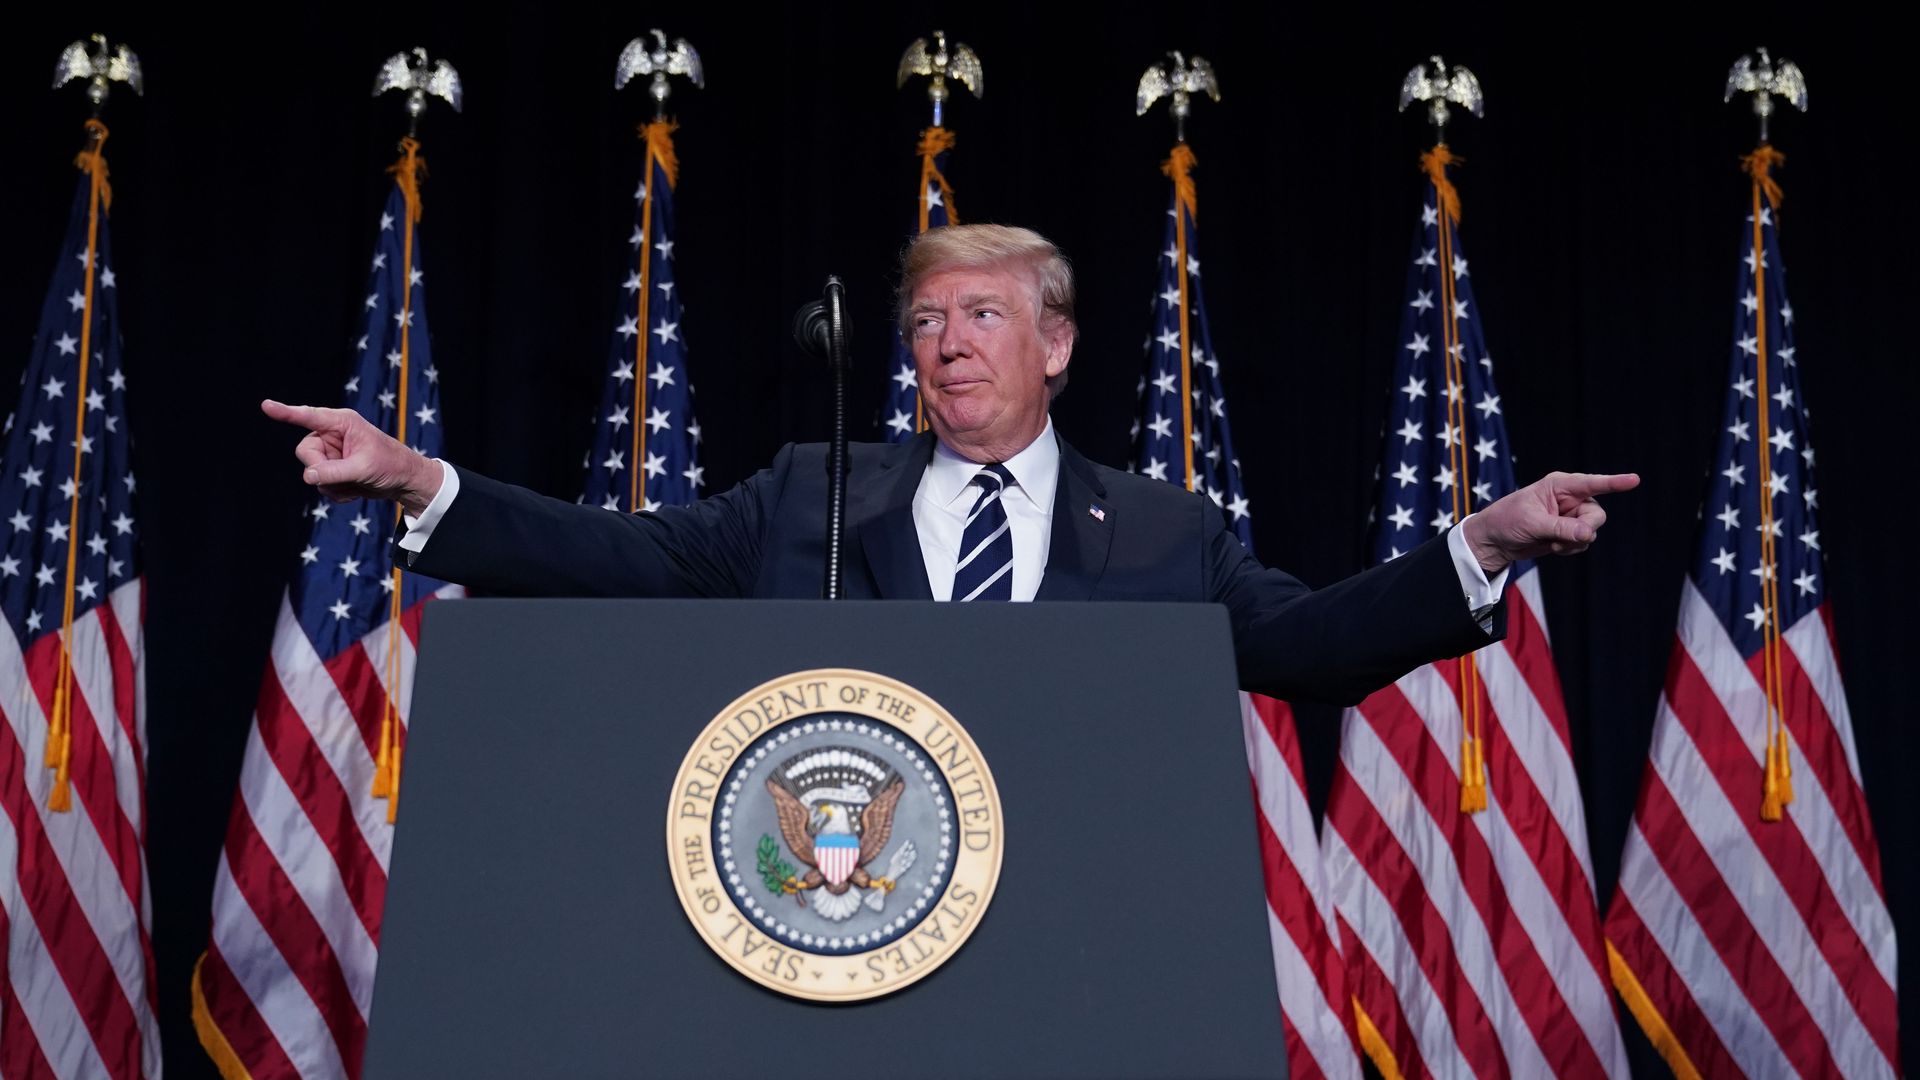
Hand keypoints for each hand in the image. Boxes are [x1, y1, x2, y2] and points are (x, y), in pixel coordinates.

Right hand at [261, 399, 443, 515]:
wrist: (404, 482)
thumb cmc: (390, 465)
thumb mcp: (363, 468)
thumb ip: (334, 472)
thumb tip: (308, 476)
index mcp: (342, 423)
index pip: (308, 416)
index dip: (286, 412)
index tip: (266, 406)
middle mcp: (332, 435)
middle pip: (305, 452)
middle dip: (321, 468)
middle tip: (345, 476)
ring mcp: (330, 453)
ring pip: (311, 472)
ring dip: (333, 484)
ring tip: (356, 483)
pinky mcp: (332, 469)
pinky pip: (320, 484)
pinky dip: (336, 491)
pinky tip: (354, 489)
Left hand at [1462, 471, 1639, 575]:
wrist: (1495, 541)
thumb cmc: (1507, 521)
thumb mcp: (1533, 524)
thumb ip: (1562, 528)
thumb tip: (1588, 534)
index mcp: (1560, 485)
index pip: (1592, 483)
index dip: (1614, 482)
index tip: (1634, 480)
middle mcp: (1570, 498)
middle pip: (1596, 515)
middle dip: (1584, 529)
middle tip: (1563, 539)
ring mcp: (1571, 516)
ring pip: (1591, 531)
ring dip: (1574, 542)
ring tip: (1551, 543)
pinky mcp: (1568, 532)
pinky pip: (1583, 542)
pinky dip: (1571, 548)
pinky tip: (1553, 547)